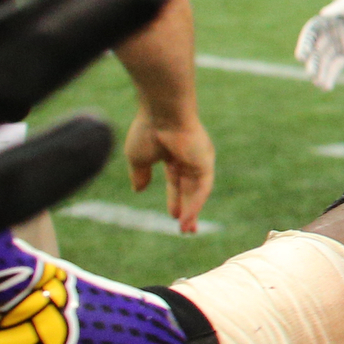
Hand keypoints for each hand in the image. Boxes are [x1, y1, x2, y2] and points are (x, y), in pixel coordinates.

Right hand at [125, 108, 213, 233]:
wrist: (161, 113)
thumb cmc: (148, 130)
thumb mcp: (138, 158)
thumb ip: (140, 174)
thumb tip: (139, 190)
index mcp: (172, 154)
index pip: (176, 182)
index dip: (174, 199)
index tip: (173, 216)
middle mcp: (188, 158)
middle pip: (190, 189)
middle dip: (187, 209)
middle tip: (186, 230)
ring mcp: (199, 160)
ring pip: (197, 191)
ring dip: (192, 211)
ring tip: (187, 230)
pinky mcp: (205, 163)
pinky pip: (202, 188)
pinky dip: (195, 203)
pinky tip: (186, 217)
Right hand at [295, 0, 343, 88]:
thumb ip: (342, 8)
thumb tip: (324, 14)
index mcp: (327, 19)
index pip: (311, 32)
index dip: (304, 43)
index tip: (301, 56)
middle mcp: (329, 33)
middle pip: (316, 50)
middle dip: (313, 62)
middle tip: (311, 73)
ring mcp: (338, 45)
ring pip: (325, 61)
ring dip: (320, 73)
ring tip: (320, 84)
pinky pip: (337, 67)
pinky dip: (331, 76)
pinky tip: (326, 86)